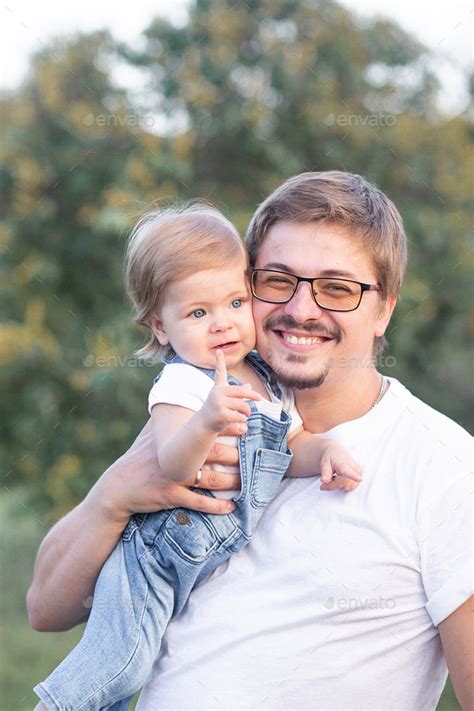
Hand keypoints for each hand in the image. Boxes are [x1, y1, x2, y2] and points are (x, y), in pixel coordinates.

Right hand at [92, 419, 239, 525]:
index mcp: (174, 440)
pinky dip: (215, 506)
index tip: (244, 425)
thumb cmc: (138, 458)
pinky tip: (231, 507)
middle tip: (253, 452)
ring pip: (209, 480)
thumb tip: (179, 399)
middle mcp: (176, 457)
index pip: (205, 430)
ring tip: (246, 481)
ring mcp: (174, 477)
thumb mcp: (150, 434)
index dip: (226, 428)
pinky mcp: (171, 496)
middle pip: (212, 454)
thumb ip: (167, 418)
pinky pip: (197, 503)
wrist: (118, 487)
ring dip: (230, 481)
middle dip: (234, 453)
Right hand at [200, 349, 260, 433]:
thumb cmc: (217, 410)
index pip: (220, 372)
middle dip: (252, 395)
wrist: (204, 424)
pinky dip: (243, 418)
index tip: (219, 350)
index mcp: (219, 388)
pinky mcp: (221, 414)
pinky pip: (239, 415)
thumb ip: (238, 393)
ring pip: (242, 405)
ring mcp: (218, 403)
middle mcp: (217, 393)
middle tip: (260, 399)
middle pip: (241, 391)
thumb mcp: (227, 400)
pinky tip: (241, 420)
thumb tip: (249, 386)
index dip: (219, 361)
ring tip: (246, 414)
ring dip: (247, 410)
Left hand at [319, 440, 361, 491]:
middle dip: (332, 485)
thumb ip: (325, 472)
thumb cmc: (330, 458)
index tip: (359, 479)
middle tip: (324, 482)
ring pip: (347, 487)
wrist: (336, 453)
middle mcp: (354, 468)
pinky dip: (342, 486)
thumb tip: (324, 480)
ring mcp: (358, 474)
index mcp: (344, 463)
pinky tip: (339, 479)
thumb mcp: (324, 463)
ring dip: (337, 486)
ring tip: (333, 477)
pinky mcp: (359, 478)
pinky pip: (350, 487)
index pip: (349, 471)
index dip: (354, 476)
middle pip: (343, 484)